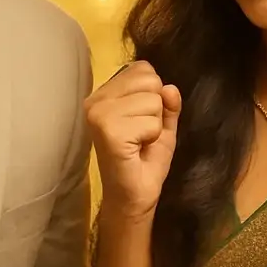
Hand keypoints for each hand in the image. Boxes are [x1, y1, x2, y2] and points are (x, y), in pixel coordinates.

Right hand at [84, 61, 180, 223]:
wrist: (134, 197)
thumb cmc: (145, 161)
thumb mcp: (162, 125)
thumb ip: (168, 103)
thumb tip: (170, 88)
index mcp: (104, 94)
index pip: (143, 68)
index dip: (154, 95)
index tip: (141, 121)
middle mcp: (96, 100)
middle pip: (150, 80)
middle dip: (156, 109)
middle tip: (141, 134)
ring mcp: (99, 114)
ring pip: (153, 100)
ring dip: (154, 125)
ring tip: (138, 142)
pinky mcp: (108, 130)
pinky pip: (151, 122)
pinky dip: (152, 137)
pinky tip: (137, 149)